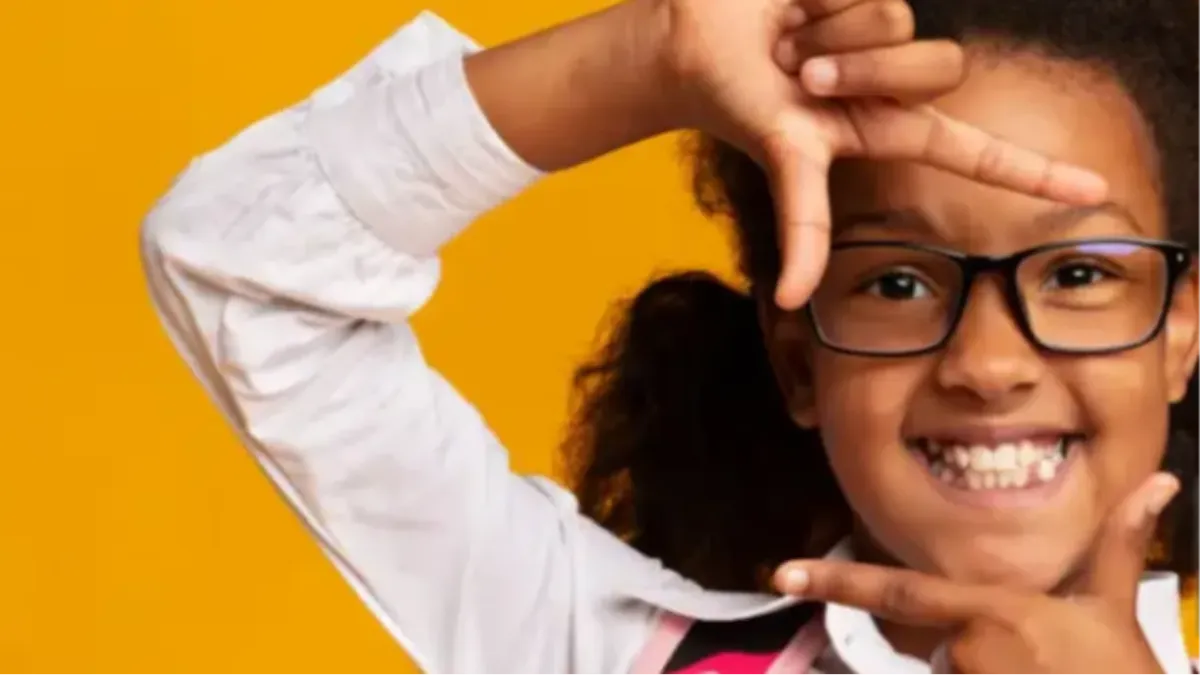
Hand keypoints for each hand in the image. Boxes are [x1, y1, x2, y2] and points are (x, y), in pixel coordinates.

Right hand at [649, 0, 1108, 307]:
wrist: (696, 40)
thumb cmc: (736, 103)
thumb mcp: (784, 160)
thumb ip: (800, 229)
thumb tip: (788, 308)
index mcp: (887, 129)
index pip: (976, 153)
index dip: (1034, 174)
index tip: (1094, 194)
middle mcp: (897, 81)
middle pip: (941, 70)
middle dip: (862, 73)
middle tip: (803, 77)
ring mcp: (887, 33)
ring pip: (902, 26)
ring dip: (833, 39)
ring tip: (790, 44)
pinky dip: (821, 2)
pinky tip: (796, 8)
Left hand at [772, 473, 1180, 673]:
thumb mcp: (1114, 610)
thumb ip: (1118, 545)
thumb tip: (1159, 481)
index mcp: (991, 612)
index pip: (899, 593)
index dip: (836, 583)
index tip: (781, 575)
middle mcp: (969, 651)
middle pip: (944, 650)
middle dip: (981, 658)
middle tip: (1039, 664)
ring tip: (1041, 674)